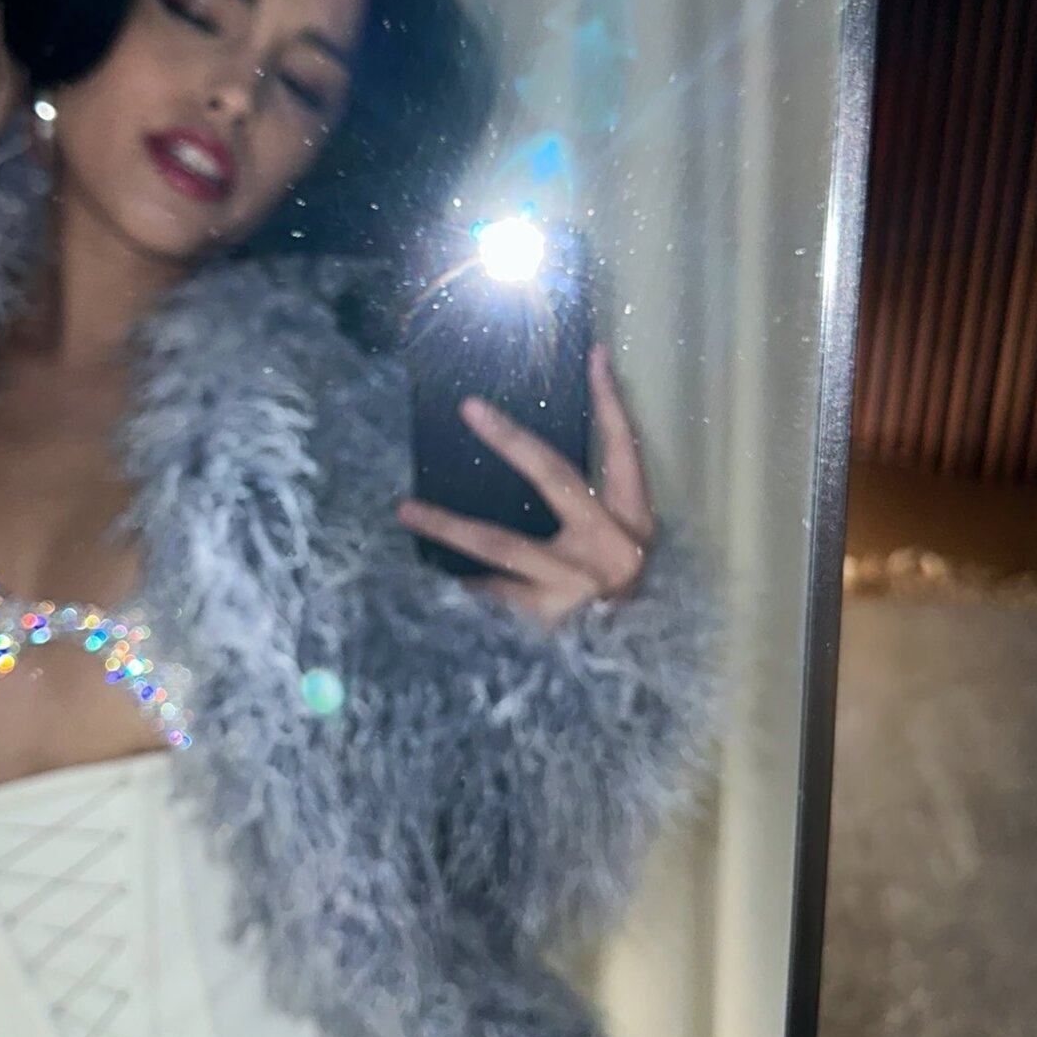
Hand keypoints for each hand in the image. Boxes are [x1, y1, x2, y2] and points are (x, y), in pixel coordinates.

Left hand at [396, 343, 657, 627]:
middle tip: (470, 408)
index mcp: (631, 522)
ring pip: (501, 544)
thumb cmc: (615, 606)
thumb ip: (589, 513)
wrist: (627, 681)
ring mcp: (573, 584)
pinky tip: (417, 588)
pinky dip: (455, 590)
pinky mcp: (542, 620)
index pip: (622, 450)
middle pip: (554, 476)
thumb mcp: (619, 554)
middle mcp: (607, 547)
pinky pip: (486, 596)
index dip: (609, 403)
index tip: (591, 355)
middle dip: (511, 439)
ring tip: (404, 510)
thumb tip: (530, 461)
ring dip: (448, 524)